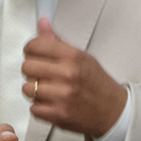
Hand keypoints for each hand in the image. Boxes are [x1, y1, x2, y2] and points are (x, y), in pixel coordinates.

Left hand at [22, 19, 127, 136]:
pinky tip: (50, 103)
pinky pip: (33, 108)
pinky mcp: (58, 115)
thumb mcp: (82, 57)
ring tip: (47, 90)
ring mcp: (62, 96)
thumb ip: (58, 43)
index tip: (33, 54)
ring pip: (27, 89)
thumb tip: (42, 25)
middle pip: (27, 67)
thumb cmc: (98, 85)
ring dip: (34, 90)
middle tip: (41, 74)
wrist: (113, 111)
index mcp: (73, 57)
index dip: (30, 49)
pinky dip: (39, 107)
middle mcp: (67, 75)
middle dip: (31, 70)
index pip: (35, 45)